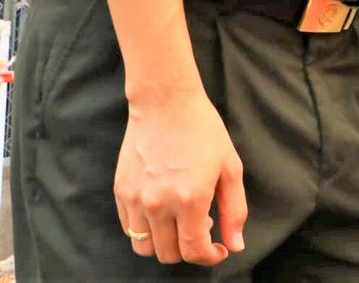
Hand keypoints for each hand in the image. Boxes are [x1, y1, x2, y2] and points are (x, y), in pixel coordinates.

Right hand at [114, 91, 246, 265]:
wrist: (166, 103)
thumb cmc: (203, 131)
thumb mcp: (230, 168)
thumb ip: (234, 210)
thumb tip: (235, 245)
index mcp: (190, 199)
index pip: (194, 250)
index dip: (209, 256)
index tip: (219, 250)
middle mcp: (159, 203)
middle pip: (168, 254)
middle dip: (189, 250)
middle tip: (203, 227)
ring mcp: (135, 199)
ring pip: (145, 247)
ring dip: (165, 243)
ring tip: (181, 219)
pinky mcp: (120, 192)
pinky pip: (130, 229)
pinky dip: (146, 230)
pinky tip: (163, 209)